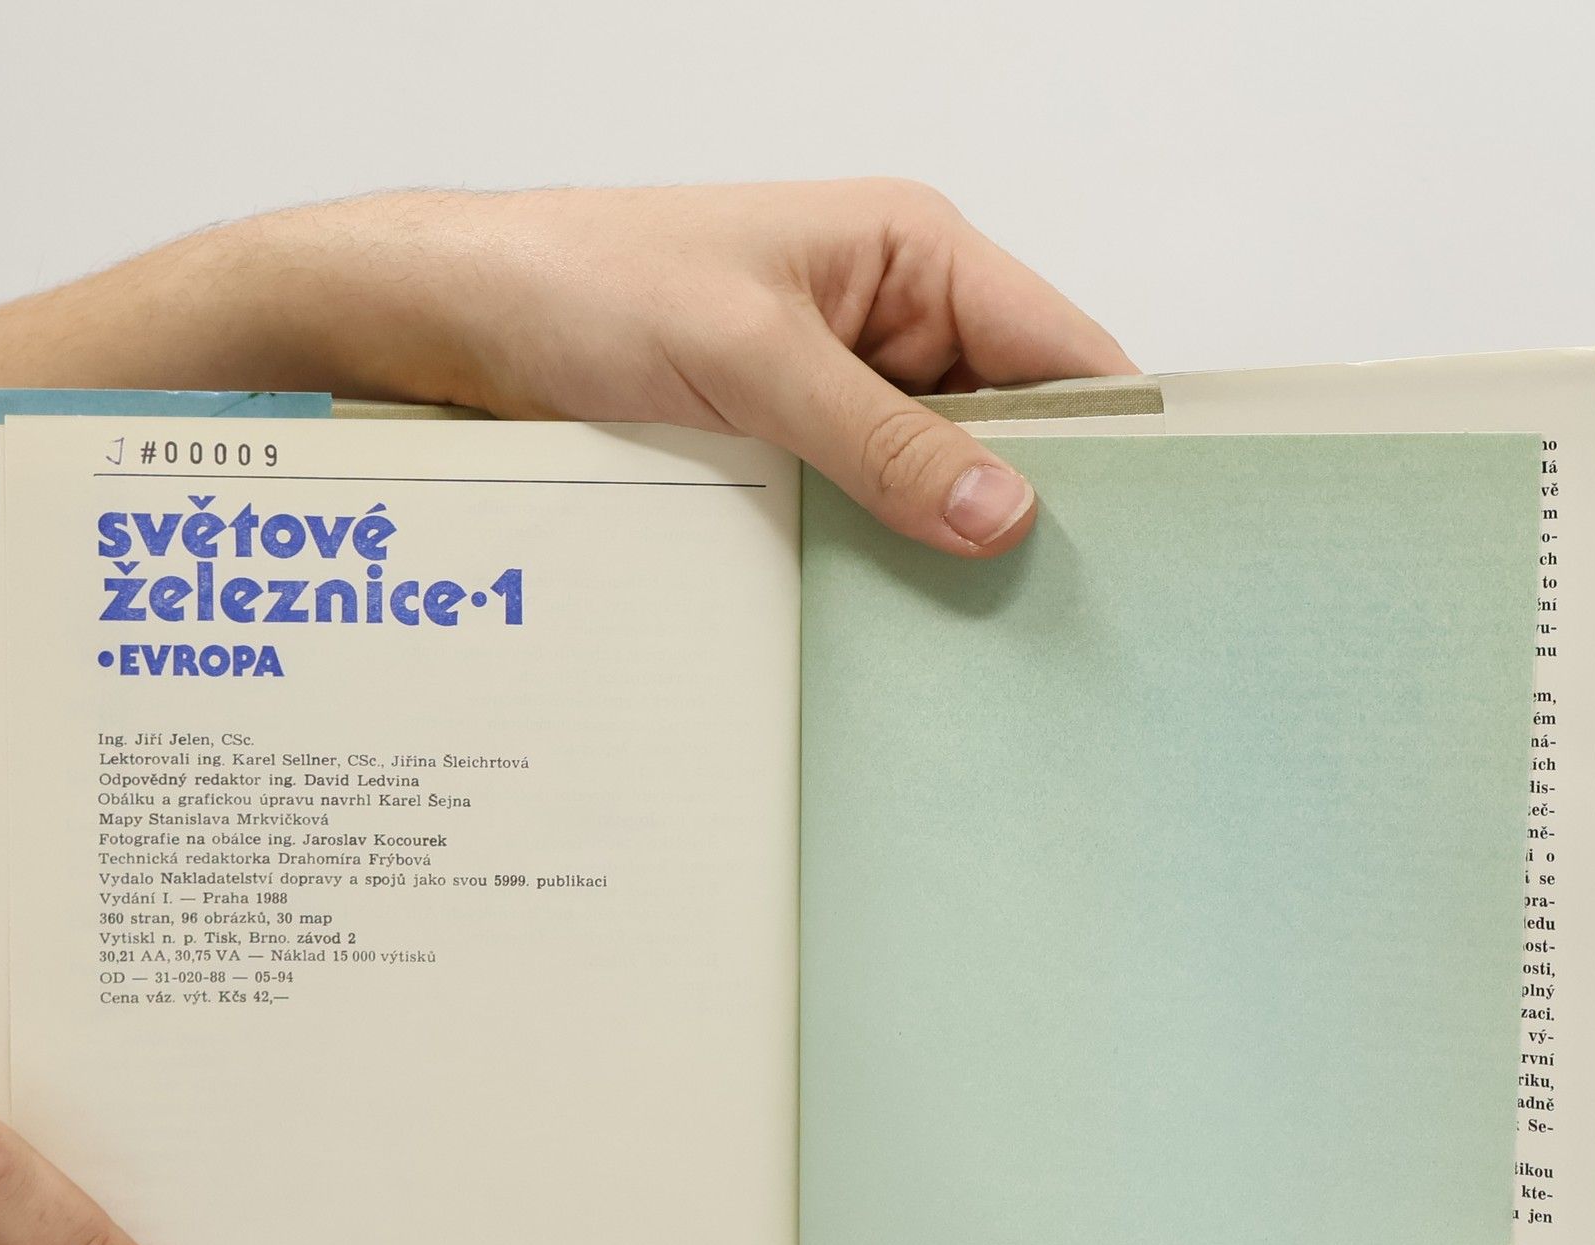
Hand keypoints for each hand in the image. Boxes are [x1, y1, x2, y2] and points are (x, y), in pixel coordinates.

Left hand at [280, 179, 1136, 555]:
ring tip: (981, 641)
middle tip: (1054, 622)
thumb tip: (1004, 514)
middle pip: (1012, 430)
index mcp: (913, 254)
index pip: (1061, 352)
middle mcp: (892, 320)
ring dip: (947, 550)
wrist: (454, 320)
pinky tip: (892, 624)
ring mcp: (840, 391)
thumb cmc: (585, 284)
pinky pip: (867, 512)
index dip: (1109, 446)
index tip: (1140, 547)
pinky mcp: (791, 448)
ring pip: (938, 483)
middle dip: (1028, 515)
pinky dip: (882, 562)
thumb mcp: (749, 359)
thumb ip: (882, 438)